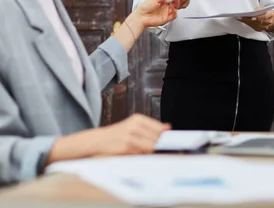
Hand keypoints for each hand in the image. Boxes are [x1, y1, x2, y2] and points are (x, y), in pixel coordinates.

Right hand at [45, 114, 169, 165]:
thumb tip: (168, 129)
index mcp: (137, 119)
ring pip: (151, 146)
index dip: (167, 136)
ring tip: (144, 151)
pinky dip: (143, 155)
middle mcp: (134, 125)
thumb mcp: (134, 127)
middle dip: (161, 145)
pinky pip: (141, 152)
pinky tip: (137, 154)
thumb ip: (150, 129)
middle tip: (162, 149)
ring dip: (152, 150)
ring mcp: (130, 135)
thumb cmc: (118, 135)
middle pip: (157, 137)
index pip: (160, 128)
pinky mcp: (126, 146)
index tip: (176, 142)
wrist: (97, 141)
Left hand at [134, 0, 178, 27]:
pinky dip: (175, 12)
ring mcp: (166, 13)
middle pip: (175, 3)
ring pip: (175, 9)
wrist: (141, 16)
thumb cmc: (145, 7)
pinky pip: (174, 16)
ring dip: (177, 5)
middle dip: (179, 0)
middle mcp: (164, 7)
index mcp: (162, 1)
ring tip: (177, 2)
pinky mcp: (166, 19)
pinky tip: (174, 9)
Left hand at [238, 8, 273, 31]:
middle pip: (257, 22)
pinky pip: (253, 27)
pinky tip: (242, 21)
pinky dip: (247, 24)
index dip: (258, 17)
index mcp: (270, 15)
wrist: (272, 18)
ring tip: (240, 18)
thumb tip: (252, 10)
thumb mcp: (264, 8)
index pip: (264, 17)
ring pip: (254, 25)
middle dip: (249, 19)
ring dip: (246, 22)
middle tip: (242, 17)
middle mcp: (268, 22)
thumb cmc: (266, 12)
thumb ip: (259, 9)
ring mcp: (264, 27)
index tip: (251, 16)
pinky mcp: (260, 29)